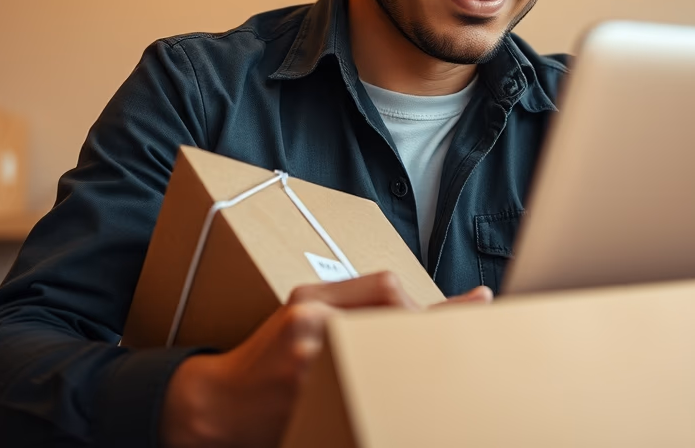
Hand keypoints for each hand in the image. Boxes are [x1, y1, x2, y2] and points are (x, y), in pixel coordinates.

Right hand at [160, 273, 489, 447]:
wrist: (215, 405)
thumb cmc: (265, 359)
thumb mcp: (299, 312)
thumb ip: (352, 302)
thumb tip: (414, 302)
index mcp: (310, 299)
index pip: (388, 289)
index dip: (437, 303)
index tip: (479, 304)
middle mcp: (309, 324)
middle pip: (395, 320)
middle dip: (437, 334)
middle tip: (475, 340)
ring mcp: (309, 363)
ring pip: (387, 358)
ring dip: (421, 366)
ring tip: (450, 376)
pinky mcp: (308, 399)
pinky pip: (365, 395)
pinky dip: (391, 399)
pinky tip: (408, 403)